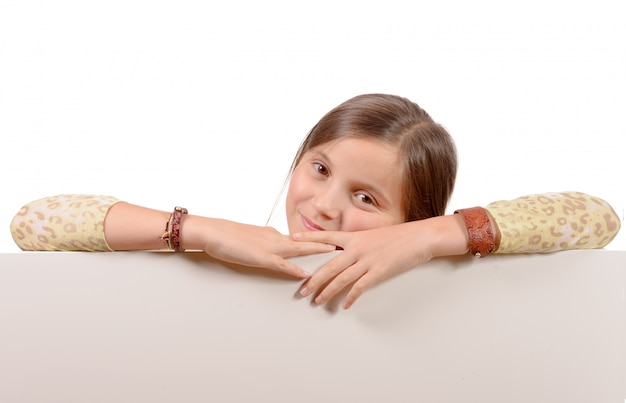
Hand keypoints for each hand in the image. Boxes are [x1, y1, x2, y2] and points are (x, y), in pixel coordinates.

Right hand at [186, 217, 335, 277]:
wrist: (212, 231)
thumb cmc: (227, 235)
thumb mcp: (251, 239)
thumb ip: (265, 243)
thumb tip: (278, 245)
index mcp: (274, 234)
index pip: (300, 238)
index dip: (317, 240)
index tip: (333, 241)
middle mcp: (276, 238)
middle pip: (306, 241)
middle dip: (326, 243)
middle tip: (345, 244)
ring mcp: (270, 247)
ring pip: (300, 250)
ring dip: (318, 253)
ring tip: (336, 255)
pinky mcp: (261, 257)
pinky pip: (282, 265)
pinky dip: (295, 270)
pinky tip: (307, 274)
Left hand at [293, 215, 468, 308]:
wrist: (419, 237)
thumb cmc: (399, 236)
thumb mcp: (375, 235)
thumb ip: (359, 243)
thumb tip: (347, 250)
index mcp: (355, 238)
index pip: (326, 238)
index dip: (308, 239)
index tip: (291, 239)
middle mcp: (357, 248)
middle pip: (329, 265)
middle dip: (314, 279)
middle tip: (302, 291)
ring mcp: (367, 260)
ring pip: (341, 278)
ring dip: (328, 291)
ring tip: (317, 301)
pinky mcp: (379, 271)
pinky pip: (360, 286)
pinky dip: (351, 297)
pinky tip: (345, 305)